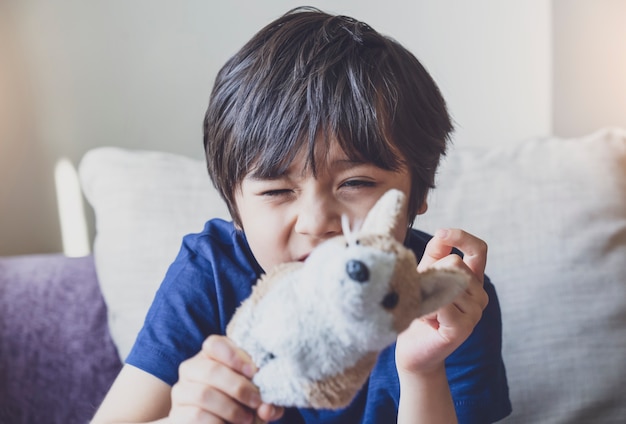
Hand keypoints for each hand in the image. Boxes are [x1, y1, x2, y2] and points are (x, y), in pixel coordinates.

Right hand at [169, 335, 283, 422]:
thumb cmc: (240, 404)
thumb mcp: (255, 398)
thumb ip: (264, 400)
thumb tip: (267, 408)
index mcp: (211, 355)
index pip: (214, 344)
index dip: (235, 356)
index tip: (254, 372)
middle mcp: (192, 369)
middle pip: (211, 370)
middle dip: (238, 387)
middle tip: (257, 401)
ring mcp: (182, 391)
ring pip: (204, 394)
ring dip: (231, 409)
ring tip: (247, 418)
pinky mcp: (178, 415)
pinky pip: (197, 416)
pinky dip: (219, 423)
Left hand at [396, 228, 488, 375]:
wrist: (412, 348)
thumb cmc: (419, 309)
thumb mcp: (426, 275)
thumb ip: (436, 254)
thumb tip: (442, 234)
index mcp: (472, 280)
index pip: (479, 250)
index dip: (462, 237)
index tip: (442, 233)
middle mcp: (480, 295)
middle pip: (454, 262)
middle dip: (431, 274)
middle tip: (426, 297)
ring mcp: (475, 312)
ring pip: (447, 281)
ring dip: (426, 293)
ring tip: (426, 310)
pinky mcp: (463, 327)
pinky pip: (442, 302)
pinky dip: (427, 307)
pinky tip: (426, 319)